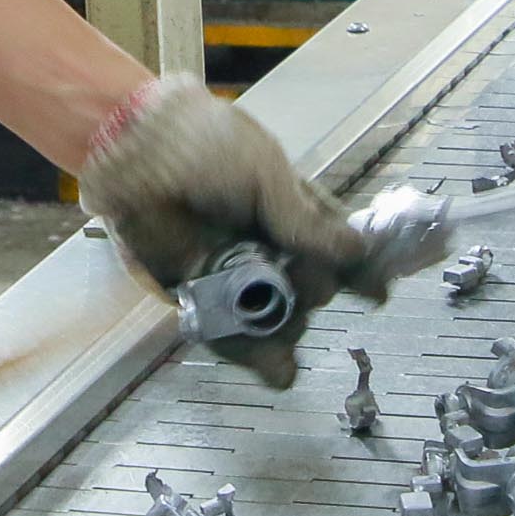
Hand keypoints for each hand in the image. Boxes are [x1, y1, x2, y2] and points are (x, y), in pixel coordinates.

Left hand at [79, 76, 376, 384]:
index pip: (337, 246)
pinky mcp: (201, 299)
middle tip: (299, 274)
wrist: (138, 153)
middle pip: (312, 289)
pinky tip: (279, 369)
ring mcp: (236, 276)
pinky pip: (235, 337)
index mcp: (293, 209)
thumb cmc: (205, 146)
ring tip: (284, 322)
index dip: (359, 270)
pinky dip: (257, 356)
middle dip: (313, 290)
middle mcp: (269, 247)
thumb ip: (307, 222)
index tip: (376, 292)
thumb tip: (356, 253)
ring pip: (279, 319)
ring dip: (288, 329)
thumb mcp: (268, 173)